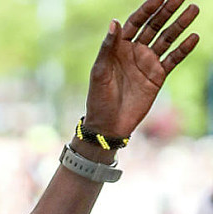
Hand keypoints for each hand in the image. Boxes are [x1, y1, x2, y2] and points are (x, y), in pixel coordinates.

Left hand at [84, 0, 199, 137]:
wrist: (109, 124)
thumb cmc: (98, 98)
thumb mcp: (100, 71)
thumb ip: (108, 47)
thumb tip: (115, 21)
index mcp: (118, 47)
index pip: (135, 22)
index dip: (147, 8)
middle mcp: (135, 51)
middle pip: (154, 26)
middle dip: (167, 11)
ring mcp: (148, 62)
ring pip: (167, 39)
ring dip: (179, 25)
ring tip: (193, 9)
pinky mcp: (158, 76)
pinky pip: (173, 59)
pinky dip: (183, 48)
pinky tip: (193, 37)